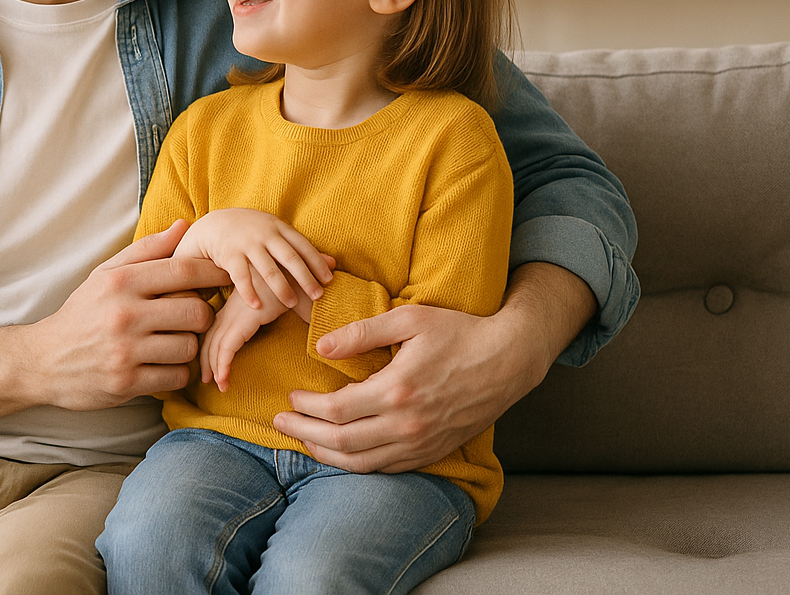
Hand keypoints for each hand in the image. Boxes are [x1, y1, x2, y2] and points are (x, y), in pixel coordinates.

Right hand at [25, 220, 229, 410]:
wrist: (44, 360)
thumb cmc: (84, 312)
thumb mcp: (106, 274)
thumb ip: (147, 250)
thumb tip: (185, 226)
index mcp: (121, 281)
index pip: (183, 271)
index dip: (214, 273)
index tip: (228, 276)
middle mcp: (124, 314)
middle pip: (196, 311)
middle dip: (203, 315)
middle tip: (195, 316)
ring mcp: (125, 351)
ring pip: (189, 346)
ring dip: (189, 345)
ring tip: (174, 341)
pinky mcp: (127, 382)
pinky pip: (176, 376)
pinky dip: (177, 372)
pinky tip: (163, 364)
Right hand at [174, 208, 333, 310]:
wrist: (216, 224)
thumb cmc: (254, 233)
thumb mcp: (278, 234)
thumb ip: (302, 248)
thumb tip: (334, 263)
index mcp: (279, 228)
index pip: (303, 246)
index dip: (317, 262)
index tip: (329, 280)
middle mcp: (265, 235)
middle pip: (289, 257)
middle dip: (305, 277)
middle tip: (318, 295)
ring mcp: (247, 244)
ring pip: (268, 268)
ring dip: (281, 287)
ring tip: (292, 304)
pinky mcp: (229, 255)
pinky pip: (241, 276)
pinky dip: (250, 292)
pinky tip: (257, 306)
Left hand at [199, 270, 294, 390]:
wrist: (306, 271)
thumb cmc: (300, 286)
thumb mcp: (285, 304)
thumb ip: (281, 314)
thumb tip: (291, 327)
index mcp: (241, 303)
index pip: (218, 327)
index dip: (213, 346)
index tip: (213, 366)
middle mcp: (235, 307)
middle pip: (212, 335)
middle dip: (208, 359)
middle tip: (208, 379)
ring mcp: (238, 312)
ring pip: (216, 343)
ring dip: (214, 366)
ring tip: (217, 385)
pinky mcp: (245, 319)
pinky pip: (228, 346)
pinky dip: (222, 364)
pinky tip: (223, 381)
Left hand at [273, 302, 539, 472]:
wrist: (508, 360)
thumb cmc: (459, 332)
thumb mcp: (409, 320)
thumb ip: (362, 333)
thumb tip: (320, 345)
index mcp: (398, 390)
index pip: (337, 410)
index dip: (308, 407)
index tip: (292, 397)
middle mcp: (408, 425)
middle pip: (342, 442)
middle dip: (305, 433)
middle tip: (281, 422)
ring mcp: (421, 443)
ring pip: (362, 463)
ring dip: (326, 455)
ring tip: (304, 441)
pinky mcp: (433, 452)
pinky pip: (386, 468)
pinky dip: (358, 465)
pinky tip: (342, 454)